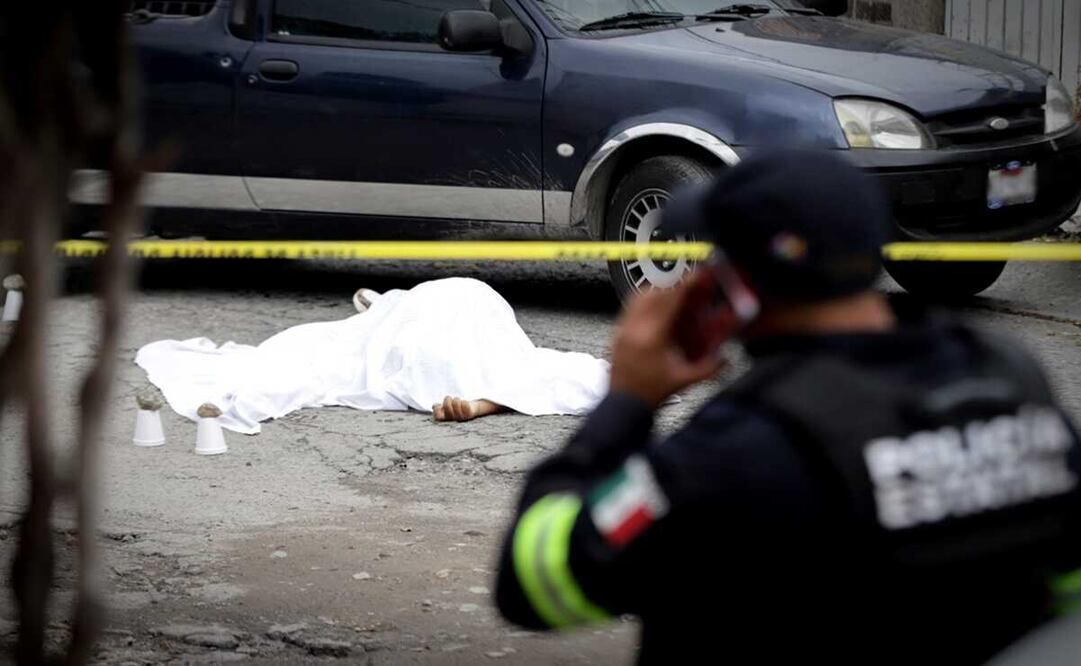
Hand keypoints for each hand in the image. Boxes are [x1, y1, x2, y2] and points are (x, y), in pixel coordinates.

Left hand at [608, 270, 728, 407]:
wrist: (623, 406)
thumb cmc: (651, 394)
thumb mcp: (685, 380)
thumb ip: (710, 367)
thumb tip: (726, 356)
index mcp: (651, 337)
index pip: (669, 300)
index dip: (685, 284)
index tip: (698, 274)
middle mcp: (633, 329)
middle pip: (652, 292)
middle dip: (672, 283)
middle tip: (688, 282)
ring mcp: (621, 330)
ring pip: (637, 297)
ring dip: (657, 290)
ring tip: (673, 292)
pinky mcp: (616, 334)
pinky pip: (629, 308)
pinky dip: (644, 301)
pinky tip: (656, 308)